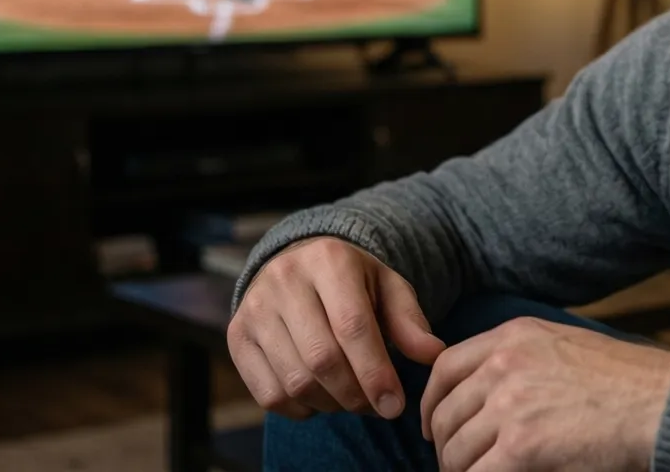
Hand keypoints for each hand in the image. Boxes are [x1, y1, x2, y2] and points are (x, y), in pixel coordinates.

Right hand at [227, 237, 445, 421]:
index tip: (395, 406)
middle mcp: (284, 279)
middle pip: (321, 359)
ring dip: (331, 404)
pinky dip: (301, 409)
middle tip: (376, 407)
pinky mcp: (237, 336)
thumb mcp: (388, 288)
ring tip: (351, 398)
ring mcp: (254, 308)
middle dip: (355, 394)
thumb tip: (432, 355)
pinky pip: (269, 394)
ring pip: (295, 381)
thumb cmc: (353, 282)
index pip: (352, 326)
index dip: (375, 372)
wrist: (298, 264)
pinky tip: (320, 396)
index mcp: (329, 259)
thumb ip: (410, 321)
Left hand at [421, 317, 669, 471]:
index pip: (446, 367)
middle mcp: (504, 365)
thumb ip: (521, 359)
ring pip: (457, 450)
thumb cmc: (626, 382)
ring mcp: (510, 406)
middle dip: (445, 445)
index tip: (433, 425)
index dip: (432, 402)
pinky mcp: (521, 447)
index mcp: (514, 336)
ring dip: (461, 470)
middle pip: (447, 413)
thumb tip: (488, 393)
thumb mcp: (564, 345)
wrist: (659, 404)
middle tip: (456, 465)